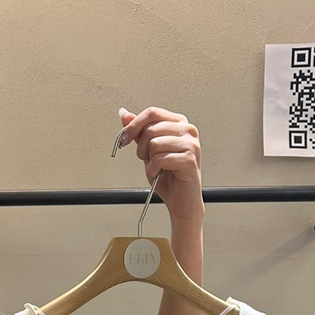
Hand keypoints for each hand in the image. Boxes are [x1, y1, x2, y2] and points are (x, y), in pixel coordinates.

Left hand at [118, 107, 202, 224]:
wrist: (182, 201)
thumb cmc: (169, 177)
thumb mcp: (149, 151)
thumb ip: (139, 132)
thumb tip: (125, 115)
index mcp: (180, 124)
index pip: (152, 113)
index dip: (134, 125)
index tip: (124, 138)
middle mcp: (188, 130)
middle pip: (151, 128)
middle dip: (141, 147)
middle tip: (147, 160)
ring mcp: (190, 144)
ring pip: (154, 143)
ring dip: (148, 161)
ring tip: (157, 169)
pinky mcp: (189, 159)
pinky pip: (159, 159)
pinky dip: (153, 170)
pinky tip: (159, 174)